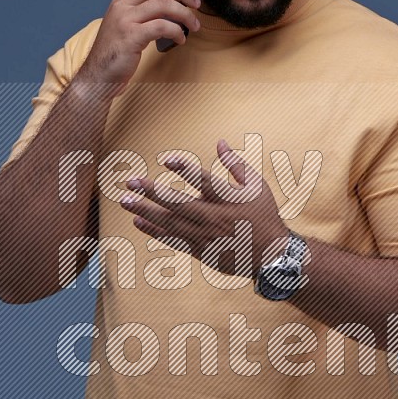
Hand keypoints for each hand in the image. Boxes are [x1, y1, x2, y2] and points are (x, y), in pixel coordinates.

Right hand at [86, 0, 200, 93]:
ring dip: (185, 15)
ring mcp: (126, 20)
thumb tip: (169, 8)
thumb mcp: (126, 28)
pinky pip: (163, 26)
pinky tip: (180, 40)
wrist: (97, 78)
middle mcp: (122, 5)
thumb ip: (142, 15)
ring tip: (194, 26)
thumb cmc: (115, 54)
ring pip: (164, 5)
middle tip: (196, 3)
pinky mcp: (131, 36)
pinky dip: (177, 32)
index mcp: (121, 1)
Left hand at [119, 139, 289, 278]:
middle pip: (180, 203)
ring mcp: (207, 236)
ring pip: (172, 223)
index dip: (186, 169)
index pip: (205, 181)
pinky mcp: (202, 251)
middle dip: (153, 192)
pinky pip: (174, 240)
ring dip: (146, 211)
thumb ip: (236, 164)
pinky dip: (155, 231)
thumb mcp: (256, 186)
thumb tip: (219, 142)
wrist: (272, 256)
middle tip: (131, 182)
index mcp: (231, 199)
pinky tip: (138, 221)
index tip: (167, 160)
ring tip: (125, 200)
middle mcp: (216, 218)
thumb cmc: (263, 215)